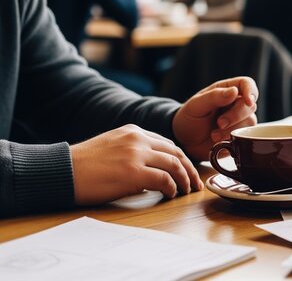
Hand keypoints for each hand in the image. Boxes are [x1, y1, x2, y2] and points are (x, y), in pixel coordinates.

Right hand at [71, 124, 202, 205]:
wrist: (61, 171)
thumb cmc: (84, 165)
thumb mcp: (113, 147)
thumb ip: (135, 151)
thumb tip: (155, 169)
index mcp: (133, 131)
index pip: (167, 143)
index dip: (181, 158)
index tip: (188, 171)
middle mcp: (138, 139)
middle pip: (176, 152)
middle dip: (189, 169)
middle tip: (195, 184)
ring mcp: (136, 154)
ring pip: (174, 164)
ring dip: (184, 180)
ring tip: (186, 191)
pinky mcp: (133, 172)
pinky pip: (164, 179)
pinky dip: (172, 188)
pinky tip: (170, 194)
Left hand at [173, 77, 258, 161]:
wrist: (185, 141)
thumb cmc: (189, 119)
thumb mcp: (196, 106)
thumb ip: (214, 97)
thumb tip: (234, 91)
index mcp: (226, 90)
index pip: (246, 83)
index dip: (250, 90)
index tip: (248, 101)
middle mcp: (236, 103)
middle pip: (250, 105)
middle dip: (236, 115)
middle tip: (219, 123)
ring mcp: (239, 120)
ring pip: (250, 122)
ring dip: (232, 130)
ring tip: (214, 135)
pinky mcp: (240, 135)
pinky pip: (247, 136)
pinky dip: (234, 139)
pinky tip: (219, 141)